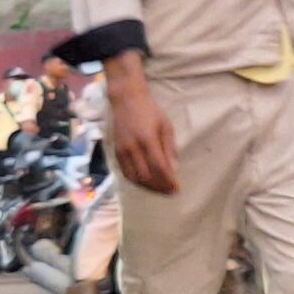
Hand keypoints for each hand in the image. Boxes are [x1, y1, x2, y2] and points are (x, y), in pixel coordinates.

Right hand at [104, 56, 177, 193]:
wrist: (126, 101)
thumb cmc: (151, 111)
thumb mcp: (166, 126)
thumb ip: (169, 148)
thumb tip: (174, 169)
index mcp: (147, 140)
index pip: (159, 167)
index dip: (168, 181)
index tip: (177, 188)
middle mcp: (132, 148)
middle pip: (146, 176)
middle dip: (159, 187)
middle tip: (170, 191)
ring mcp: (122, 151)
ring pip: (134, 178)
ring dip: (148, 187)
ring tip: (160, 190)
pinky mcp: (116, 153)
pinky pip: (125, 173)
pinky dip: (136, 182)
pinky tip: (146, 183)